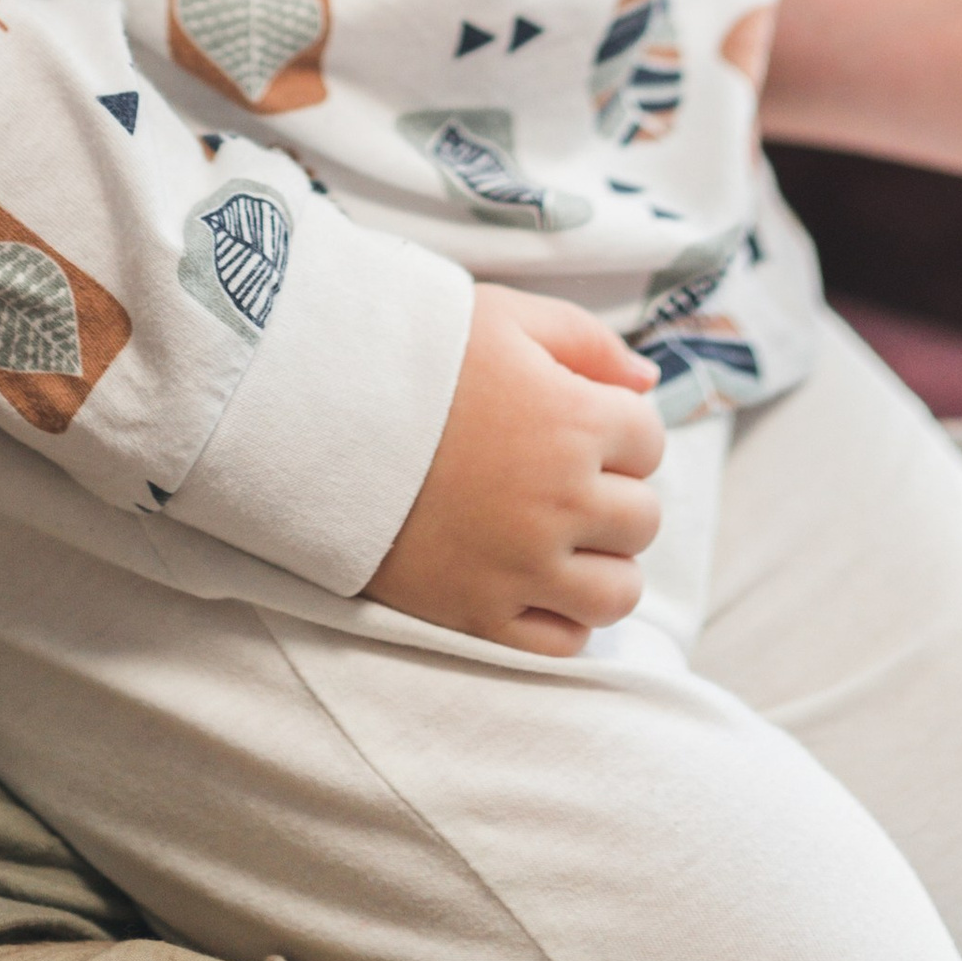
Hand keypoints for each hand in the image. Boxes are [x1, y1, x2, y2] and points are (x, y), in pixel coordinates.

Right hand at [364, 285, 663, 655]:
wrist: (312, 412)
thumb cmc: (412, 354)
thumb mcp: (503, 318)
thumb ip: (588, 341)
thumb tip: (649, 381)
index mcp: (574, 421)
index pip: (649, 440)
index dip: (616, 429)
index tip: (573, 422)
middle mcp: (560, 501)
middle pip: (642, 518)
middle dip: (612, 495)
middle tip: (559, 478)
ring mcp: (521, 566)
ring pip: (618, 591)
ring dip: (600, 564)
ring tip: (558, 538)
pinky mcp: (478, 615)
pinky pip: (562, 643)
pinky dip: (561, 616)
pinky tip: (532, 580)